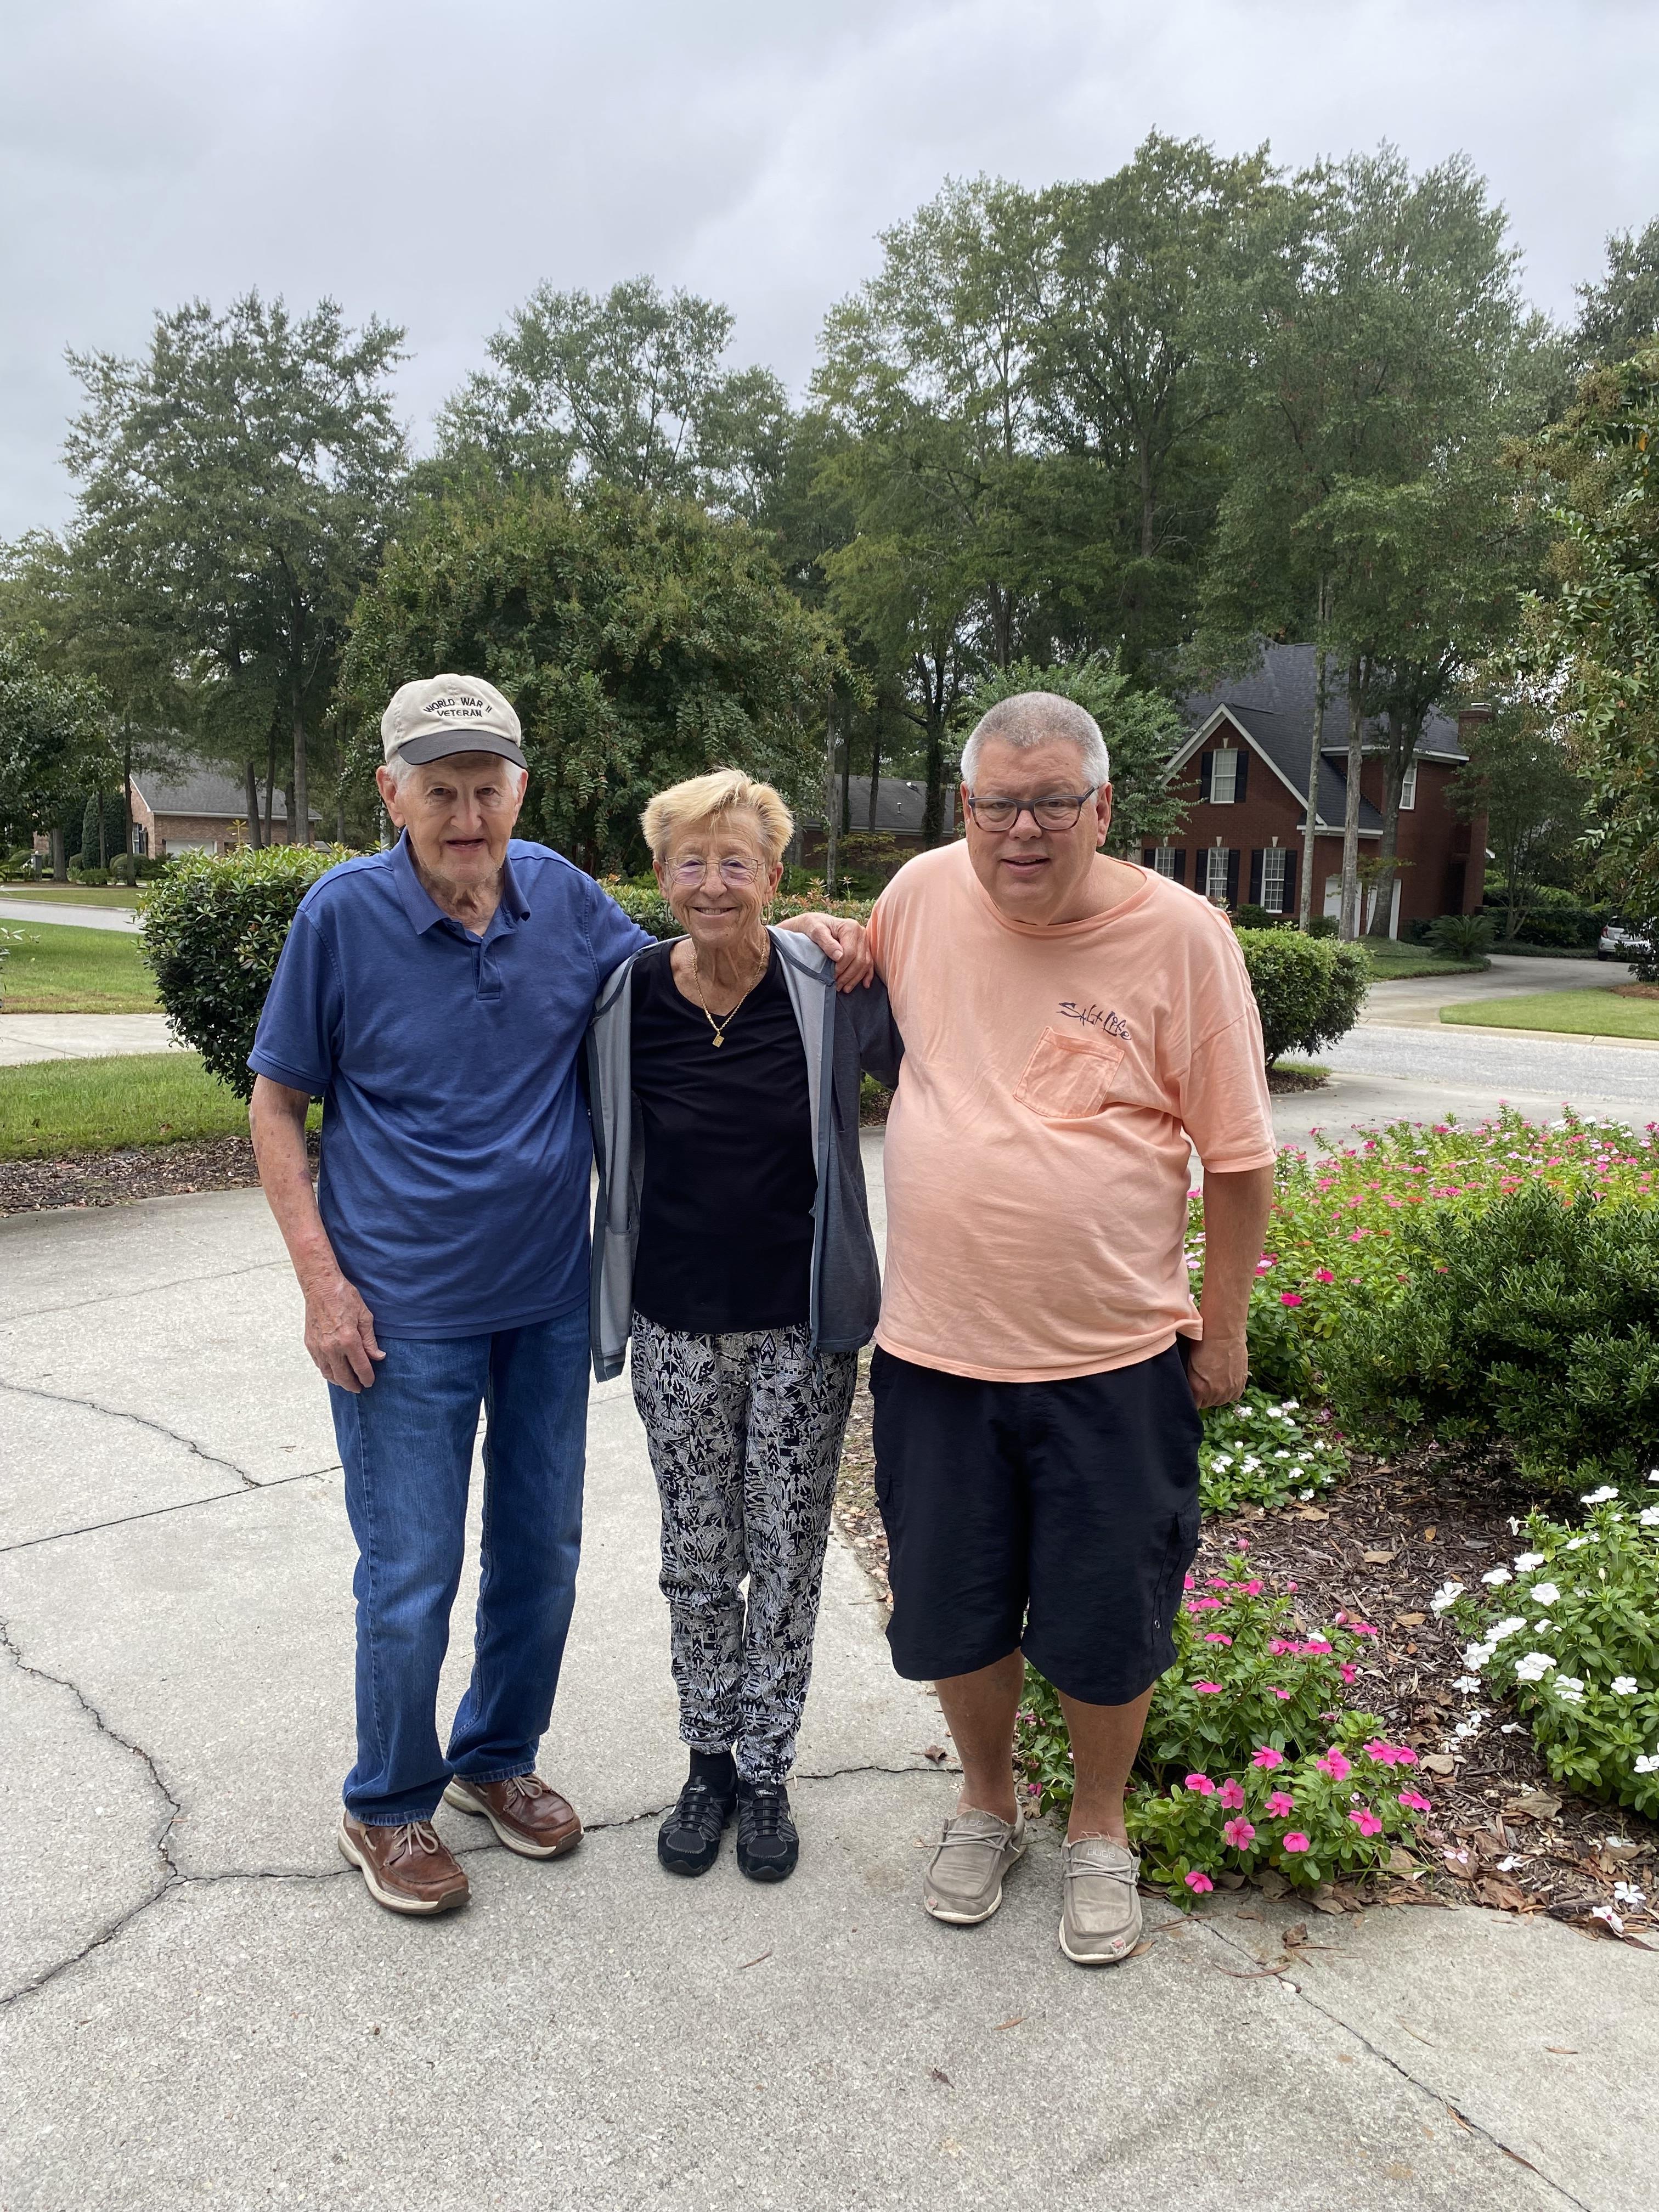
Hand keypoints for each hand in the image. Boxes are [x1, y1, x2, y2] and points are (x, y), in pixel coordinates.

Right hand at [302, 1270, 384, 1391]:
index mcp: (349, 1340)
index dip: (367, 1378)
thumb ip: (370, 1341)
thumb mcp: (365, 1317)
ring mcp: (318, 1347)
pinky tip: (334, 1370)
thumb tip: (378, 1357)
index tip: (370, 1382)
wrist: (320, 1287)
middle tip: (359, 1388)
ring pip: (328, 1374)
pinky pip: (319, 1364)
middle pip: (343, 1377)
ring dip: (339, 1381)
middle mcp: (332, 1347)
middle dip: (352, 1385)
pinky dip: (327, 1371)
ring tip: (347, 1382)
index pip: (360, 1368)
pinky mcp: (310, 1344)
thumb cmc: (344, 1297)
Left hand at [795, 913, 872, 989]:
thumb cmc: (814, 926)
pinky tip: (864, 984)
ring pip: (866, 963)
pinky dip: (867, 975)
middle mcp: (861, 933)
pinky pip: (870, 963)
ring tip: (845, 988)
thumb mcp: (816, 932)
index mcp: (850, 927)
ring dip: (856, 978)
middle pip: (860, 960)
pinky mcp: (865, 948)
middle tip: (837, 986)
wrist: (815, 923)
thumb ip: (827, 943)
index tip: (832, 976)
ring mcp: (864, 941)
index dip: (841, 967)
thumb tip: (839, 957)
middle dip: (848, 976)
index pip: (850, 952)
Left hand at [1186, 1330, 1246, 1409]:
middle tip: (1202, 1382)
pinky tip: (1224, 1381)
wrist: (1223, 1333)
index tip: (1191, 1393)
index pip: (1193, 1405)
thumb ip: (1188, 1382)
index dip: (1192, 1398)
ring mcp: (1230, 1389)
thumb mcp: (1188, 1364)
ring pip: (1220, 1401)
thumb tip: (1187, 1390)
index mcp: (1199, 1389)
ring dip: (1216, 1394)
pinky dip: (1229, 1391)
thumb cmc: (1202, 1344)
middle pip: (1207, 1404)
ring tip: (1214, 1380)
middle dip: (1203, 1396)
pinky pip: (1233, 1396)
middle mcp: (1215, 1393)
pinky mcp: (1240, 1383)